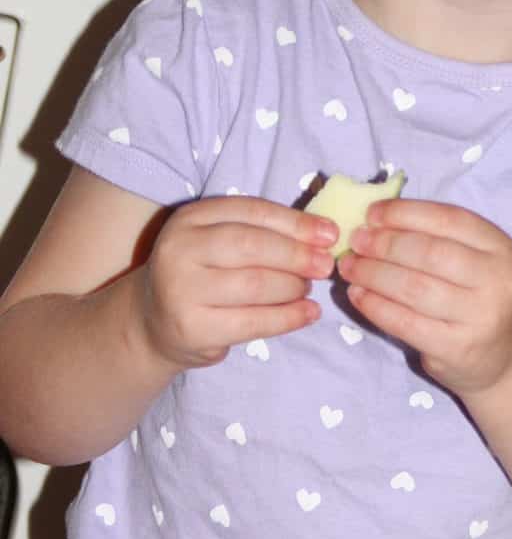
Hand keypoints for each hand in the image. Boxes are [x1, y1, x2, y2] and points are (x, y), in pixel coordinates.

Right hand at [136, 196, 338, 369]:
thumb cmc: (202, 275)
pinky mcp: (192, 327)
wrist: (153, 322)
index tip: (330, 233)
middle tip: (325, 265)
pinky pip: (253, 322)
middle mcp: (180, 248)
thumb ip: (263, 233)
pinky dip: (289, 318)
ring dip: (293, 287)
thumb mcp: (220, 242)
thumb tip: (324, 235)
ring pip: (255, 284)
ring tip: (308, 289)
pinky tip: (308, 313)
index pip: (252, 211)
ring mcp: (181, 289)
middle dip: (297, 255)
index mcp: (191, 217)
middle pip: (253, 246)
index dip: (296, 222)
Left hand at [339, 199, 511, 396]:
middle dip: (384, 244)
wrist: (505, 355)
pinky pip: (405, 322)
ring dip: (373, 274)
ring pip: (413, 287)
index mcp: (499, 246)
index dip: (404, 213)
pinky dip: (375, 306)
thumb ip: (435, 237)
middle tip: (355, 241)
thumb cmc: (477, 297)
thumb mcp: (474, 259)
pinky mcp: (457, 348)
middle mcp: (496, 280)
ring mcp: (479, 317)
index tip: (371, 214)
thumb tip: (375, 222)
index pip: (448, 219)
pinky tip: (358, 295)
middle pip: (429, 252)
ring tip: (350, 267)